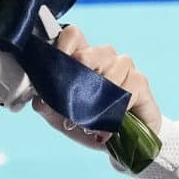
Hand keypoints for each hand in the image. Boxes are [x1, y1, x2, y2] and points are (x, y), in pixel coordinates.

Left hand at [32, 25, 163, 150]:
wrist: (127, 142)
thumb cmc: (94, 124)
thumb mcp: (64, 121)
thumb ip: (49, 108)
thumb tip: (39, 100)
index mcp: (82, 58)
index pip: (73, 36)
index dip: (63, 47)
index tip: (57, 68)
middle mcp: (103, 56)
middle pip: (87, 54)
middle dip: (79, 84)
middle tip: (77, 107)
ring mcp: (123, 66)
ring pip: (108, 71)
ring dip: (99, 101)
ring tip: (94, 120)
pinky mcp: (140, 80)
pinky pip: (127, 88)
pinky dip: (117, 108)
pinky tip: (112, 121)